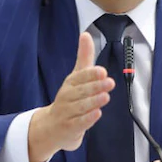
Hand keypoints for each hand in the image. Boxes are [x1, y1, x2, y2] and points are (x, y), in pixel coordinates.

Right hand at [27, 32, 113, 161]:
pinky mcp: (70, 127)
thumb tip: (86, 34)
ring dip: (93, 101)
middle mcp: (68, 96)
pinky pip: (79, 123)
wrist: (51, 126)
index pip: (81, 76)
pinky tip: (97, 113)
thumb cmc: (68, 98)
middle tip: (109, 82)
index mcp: (70, 83)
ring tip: (105, 97)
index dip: (91, 74)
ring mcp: (68, 112)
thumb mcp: (76, 76)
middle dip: (96, 86)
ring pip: (81, 106)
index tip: (102, 71)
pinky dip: (88, 118)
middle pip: (82, 91)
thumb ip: (84, 57)